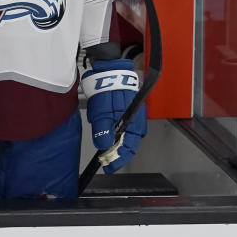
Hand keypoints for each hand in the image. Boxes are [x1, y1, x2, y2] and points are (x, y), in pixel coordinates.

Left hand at [81, 59, 146, 173]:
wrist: (109, 70)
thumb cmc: (106, 88)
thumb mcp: (101, 110)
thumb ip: (103, 129)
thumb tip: (104, 146)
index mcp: (133, 122)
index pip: (129, 148)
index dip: (118, 159)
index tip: (108, 167)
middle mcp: (136, 122)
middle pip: (129, 145)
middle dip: (117, 155)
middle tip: (106, 162)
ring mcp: (132, 117)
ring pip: (126, 138)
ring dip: (117, 147)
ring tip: (106, 153)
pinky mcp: (127, 112)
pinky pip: (123, 129)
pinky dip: (117, 137)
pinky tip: (110, 139)